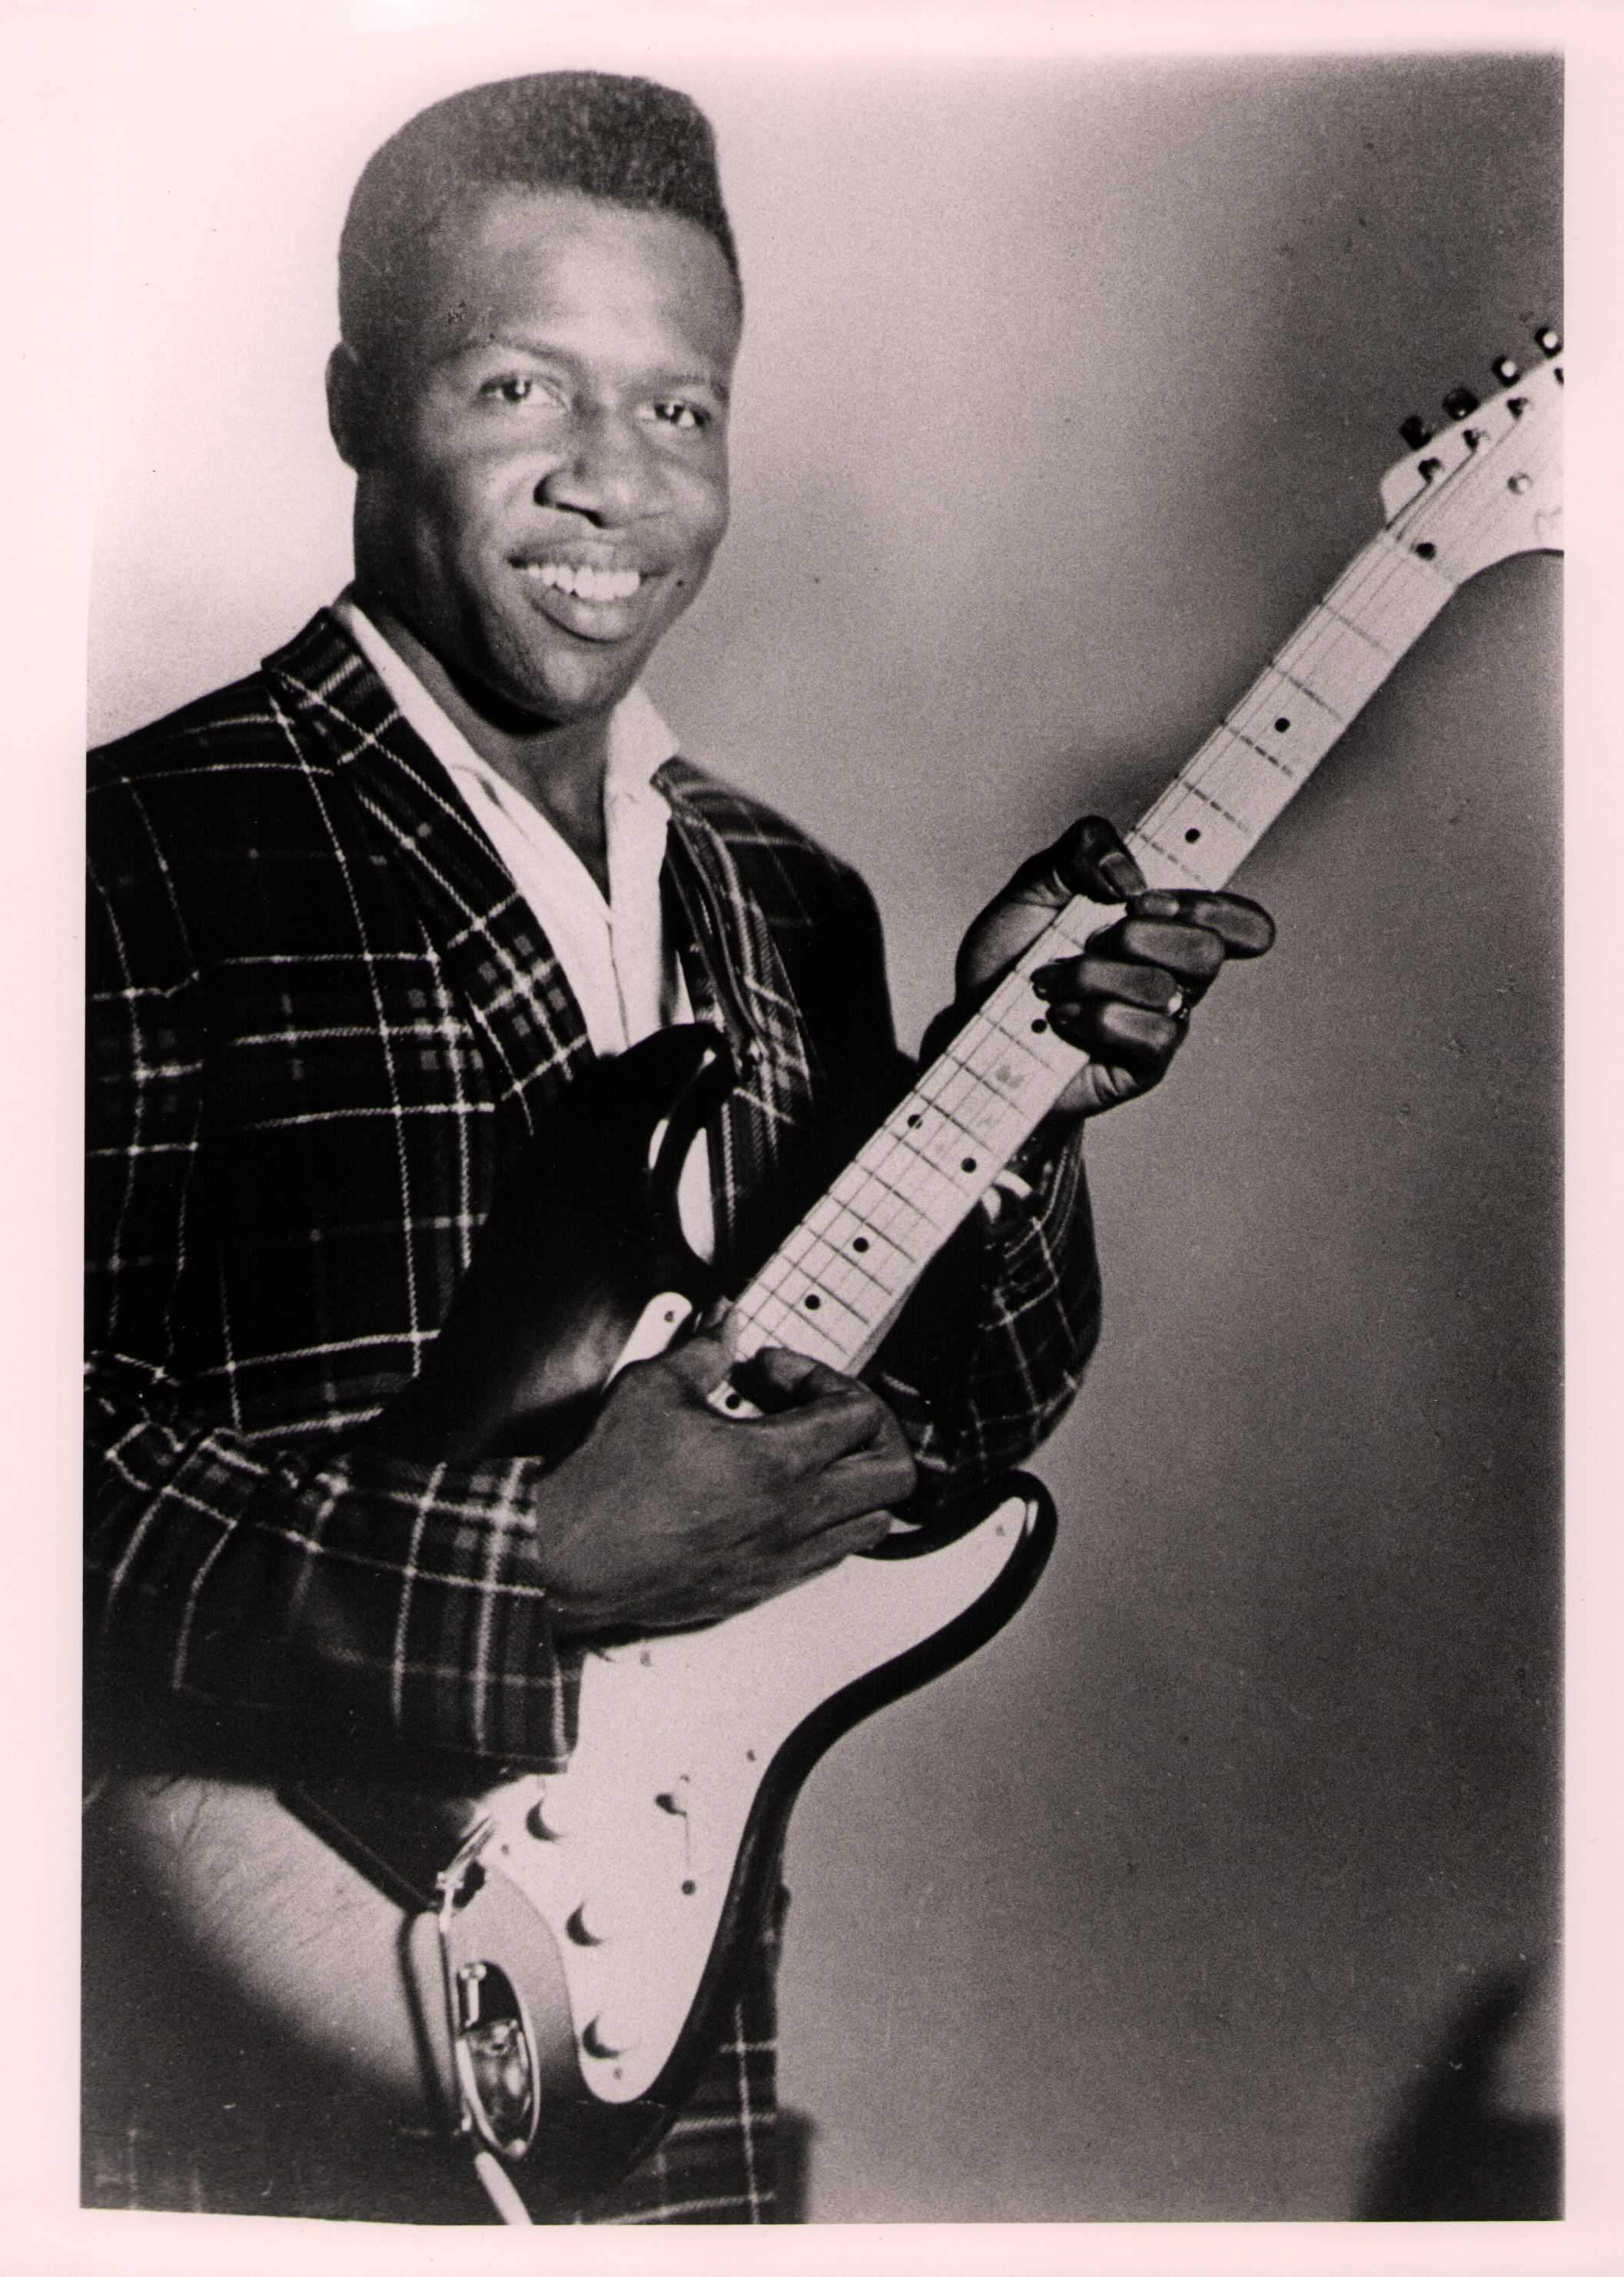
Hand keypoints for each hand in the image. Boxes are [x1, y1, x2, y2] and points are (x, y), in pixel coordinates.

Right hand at [527, 1329, 915, 1636]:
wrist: (567, 1559)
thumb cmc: (605, 1488)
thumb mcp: (654, 1389)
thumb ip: (703, 1351)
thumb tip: (722, 1325)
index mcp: (780, 1463)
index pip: (859, 1411)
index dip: (822, 1375)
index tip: (773, 1372)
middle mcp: (795, 1516)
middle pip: (895, 1474)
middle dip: (870, 1431)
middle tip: (822, 1411)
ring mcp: (783, 1559)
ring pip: (873, 1526)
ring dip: (857, 1484)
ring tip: (814, 1458)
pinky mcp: (761, 1589)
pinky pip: (830, 1559)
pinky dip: (828, 1525)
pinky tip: (785, 1500)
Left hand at [953, 816, 1274, 1119]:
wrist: (972, 1018)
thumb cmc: (1012, 955)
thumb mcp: (1037, 883)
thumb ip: (1082, 849)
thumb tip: (1127, 877)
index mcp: (1166, 928)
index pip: (1240, 923)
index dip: (1211, 906)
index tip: (1144, 901)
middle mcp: (1175, 975)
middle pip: (1208, 951)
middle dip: (1138, 937)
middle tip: (1089, 940)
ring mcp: (1163, 1023)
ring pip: (1162, 989)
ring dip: (1091, 977)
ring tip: (1047, 982)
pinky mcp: (1143, 1066)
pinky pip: (1150, 1035)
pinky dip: (1096, 1019)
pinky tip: (1060, 1019)